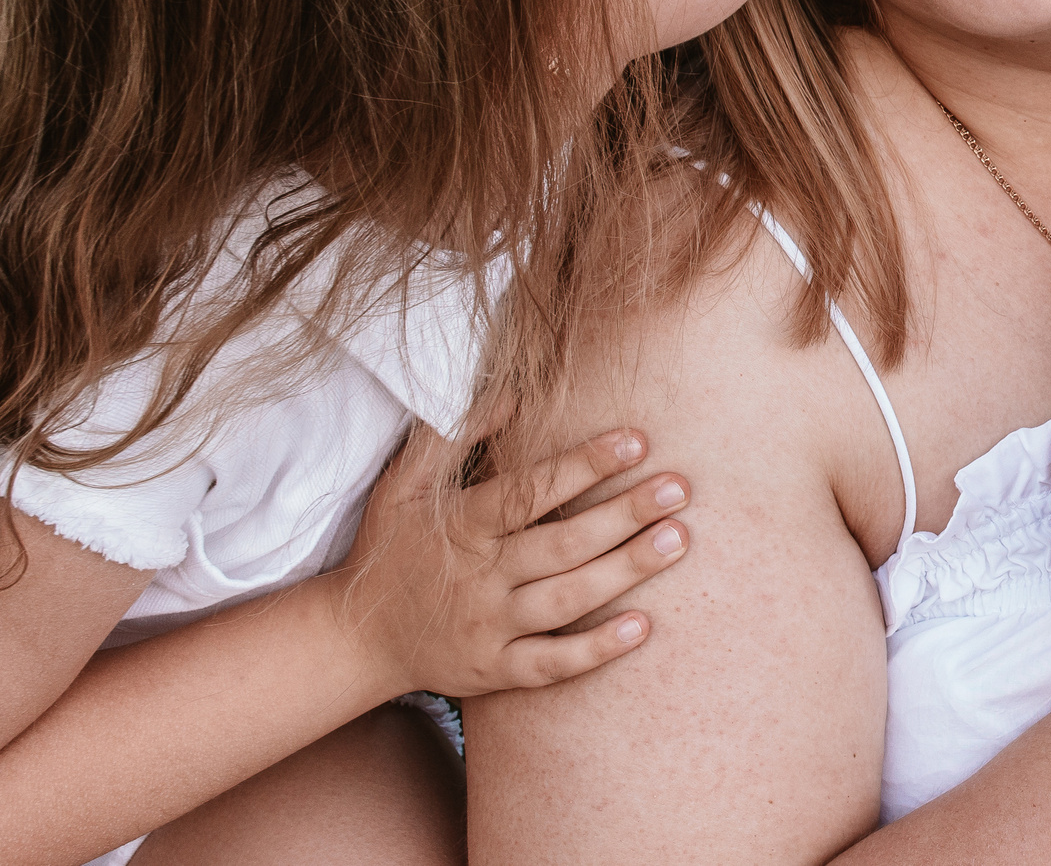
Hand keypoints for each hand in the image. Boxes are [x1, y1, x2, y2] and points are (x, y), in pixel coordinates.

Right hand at [340, 425, 692, 698]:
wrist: (357, 639)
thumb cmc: (392, 549)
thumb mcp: (402, 486)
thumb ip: (451, 438)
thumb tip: (513, 392)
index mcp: (460, 526)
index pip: (529, 492)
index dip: (584, 465)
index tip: (637, 441)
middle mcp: (477, 578)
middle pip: (562, 544)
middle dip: (624, 515)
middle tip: (679, 489)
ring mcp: (487, 628)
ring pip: (567, 599)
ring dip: (626, 570)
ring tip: (677, 539)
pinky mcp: (494, 671)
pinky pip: (552, 663)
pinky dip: (596, 649)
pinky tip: (644, 625)